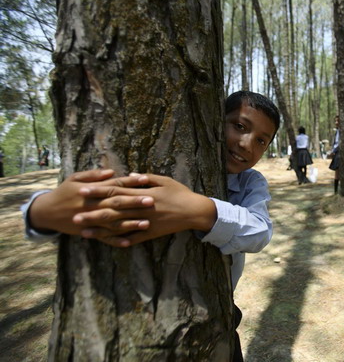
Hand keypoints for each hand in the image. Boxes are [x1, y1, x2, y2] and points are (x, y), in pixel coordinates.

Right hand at [28, 169, 153, 242]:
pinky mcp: (89, 231)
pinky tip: (130, 242)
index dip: (130, 182)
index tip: (145, 179)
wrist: (46, 212)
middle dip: (134, 202)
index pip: (114, 185)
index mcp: (92, 191)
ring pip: (113, 223)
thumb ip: (93, 175)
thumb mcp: (74, 179)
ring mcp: (92, 220)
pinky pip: (104, 238)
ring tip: (146, 223)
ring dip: (130, 223)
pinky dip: (116, 241)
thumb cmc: (64, 192)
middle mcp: (93, 206)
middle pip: (117, 203)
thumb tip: (111, 171)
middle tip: (151, 201)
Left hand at [74, 174, 216, 246]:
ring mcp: (145, 222)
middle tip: (74, 214)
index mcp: (143, 194)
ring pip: (119, 226)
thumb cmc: (180, 193)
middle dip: (93, 212)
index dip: (98, 191)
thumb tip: (127, 175)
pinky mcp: (151, 233)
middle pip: (113, 210)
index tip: (82, 191)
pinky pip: (133, 238)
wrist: (195, 211)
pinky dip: (120, 241)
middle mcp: (141, 209)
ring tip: (84, 231)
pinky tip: (106, 243)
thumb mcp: (164, 180)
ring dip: (101, 229)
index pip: (116, 191)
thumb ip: (145, 178)